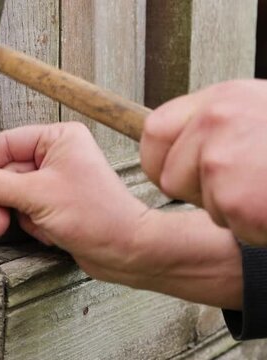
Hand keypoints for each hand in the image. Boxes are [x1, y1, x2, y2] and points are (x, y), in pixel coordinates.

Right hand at [0, 122, 149, 282]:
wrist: (127, 251)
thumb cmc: (96, 216)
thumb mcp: (36, 196)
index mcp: (58, 138)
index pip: (6, 143)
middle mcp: (57, 155)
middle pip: (7, 171)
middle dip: (1, 199)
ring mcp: (57, 180)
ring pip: (13, 193)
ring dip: (17, 214)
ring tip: (30, 227)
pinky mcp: (57, 202)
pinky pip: (26, 208)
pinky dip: (30, 223)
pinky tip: (48, 232)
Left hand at [141, 79, 266, 245]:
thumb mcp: (261, 112)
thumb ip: (219, 125)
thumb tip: (178, 147)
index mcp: (221, 99)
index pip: (154, 131)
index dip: (160, 159)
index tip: (173, 172)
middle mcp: (215, 124)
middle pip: (170, 176)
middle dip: (198, 191)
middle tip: (244, 185)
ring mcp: (223, 162)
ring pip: (203, 205)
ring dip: (234, 209)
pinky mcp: (237, 200)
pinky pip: (233, 226)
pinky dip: (258, 227)